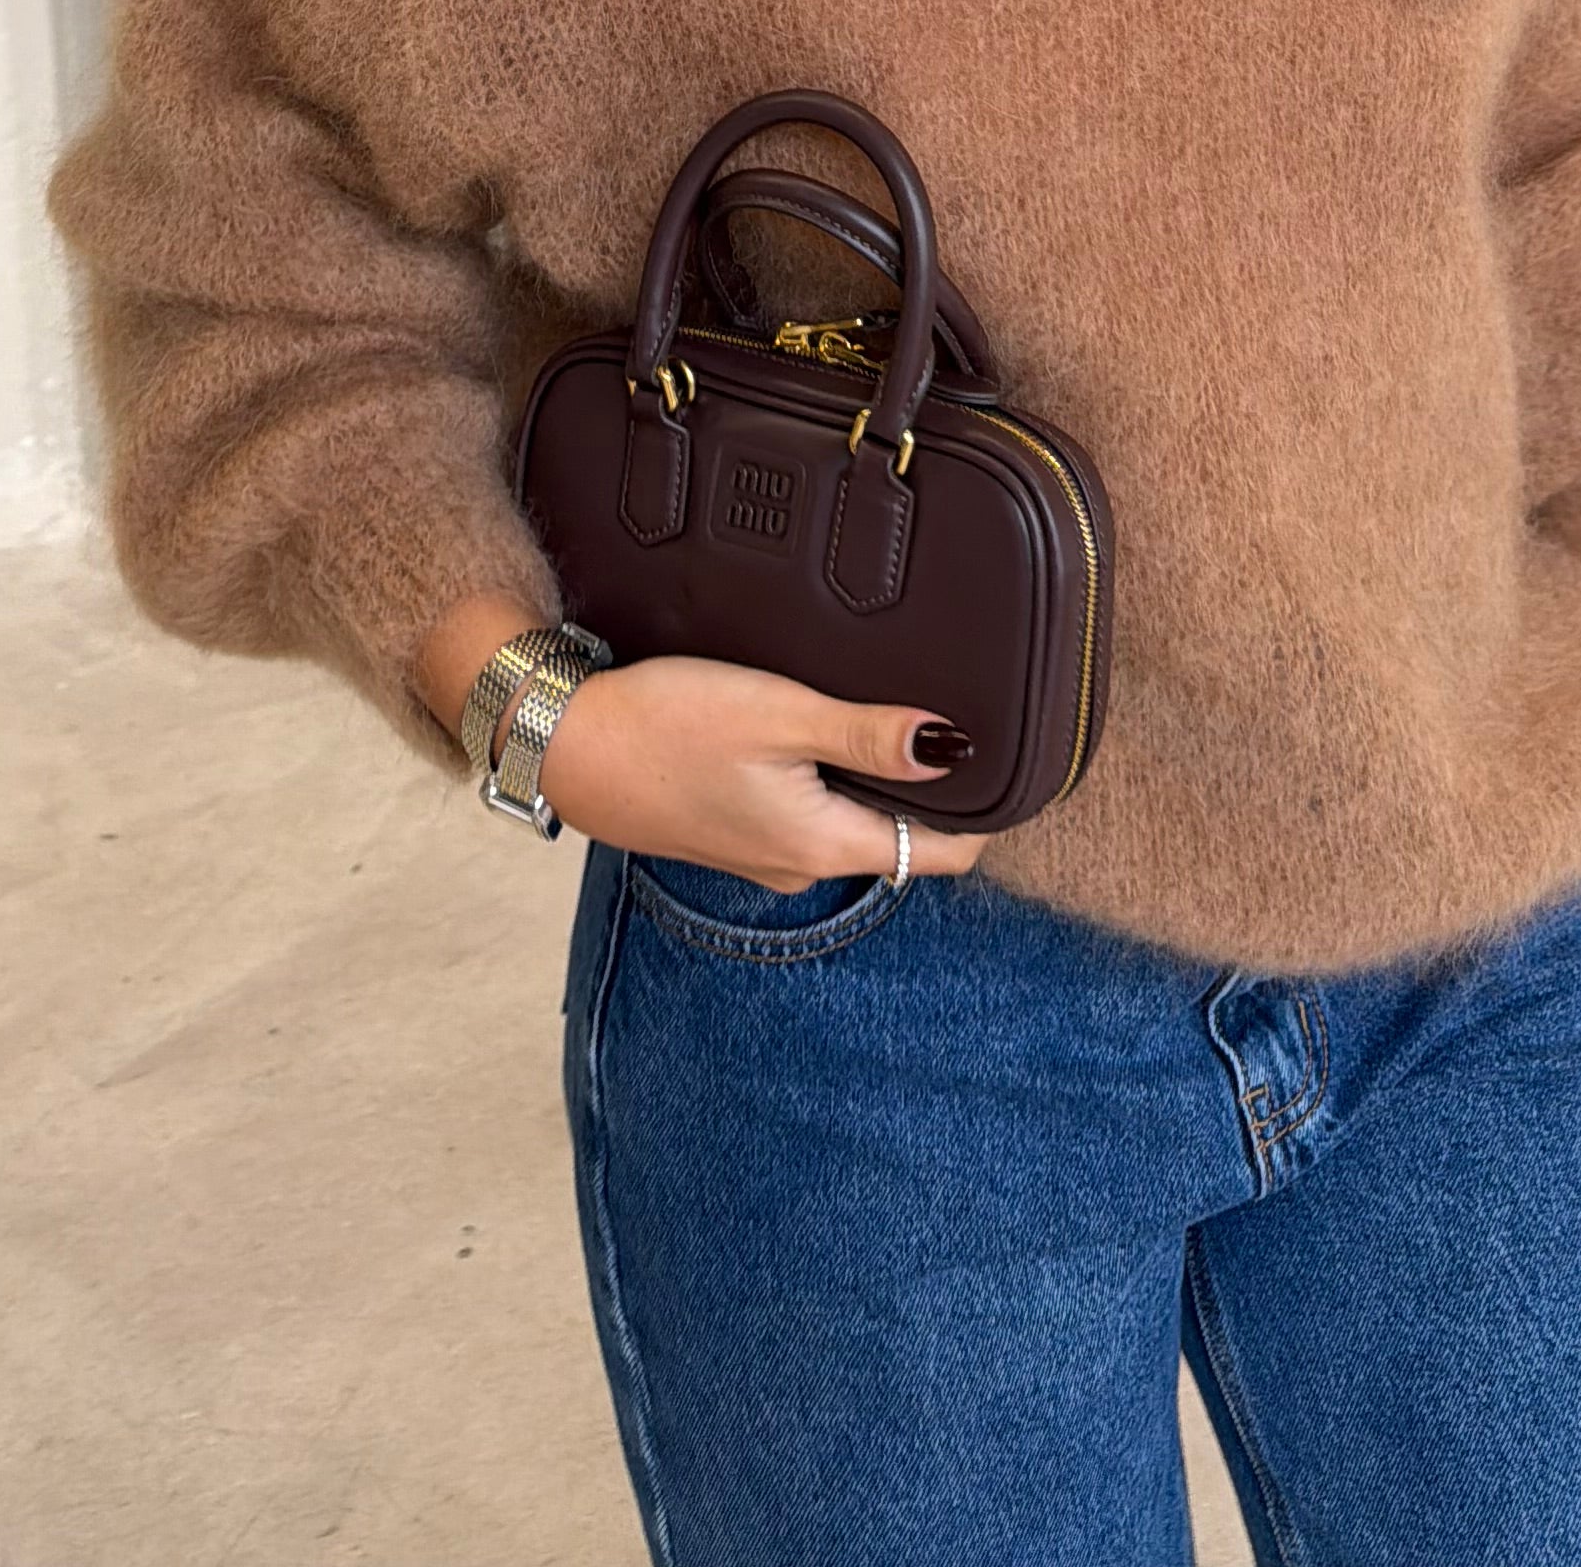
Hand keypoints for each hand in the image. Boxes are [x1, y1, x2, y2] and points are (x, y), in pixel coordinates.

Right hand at [537, 651, 991, 892]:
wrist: (566, 746)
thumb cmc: (668, 726)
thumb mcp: (780, 715)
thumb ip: (868, 733)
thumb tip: (956, 746)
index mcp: (822, 845)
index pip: (936, 855)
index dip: (982, 816)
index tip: (1013, 766)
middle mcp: (797, 865)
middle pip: (896, 838)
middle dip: (929, 791)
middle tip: (958, 719)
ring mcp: (760, 854)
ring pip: (846, 823)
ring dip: (872, 782)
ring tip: (889, 715)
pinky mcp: (730, 831)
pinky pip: (803, 814)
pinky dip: (823, 780)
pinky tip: (813, 732)